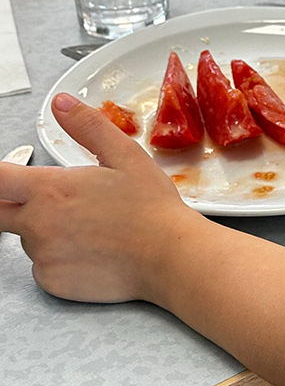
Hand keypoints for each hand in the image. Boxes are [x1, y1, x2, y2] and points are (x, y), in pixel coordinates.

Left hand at [0, 95, 207, 302]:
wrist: (169, 258)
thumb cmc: (151, 209)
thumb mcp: (125, 155)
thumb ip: (87, 126)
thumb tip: (62, 104)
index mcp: (51, 189)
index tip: (6, 176)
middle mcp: (38, 224)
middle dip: (10, 204)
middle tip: (48, 203)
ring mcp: (43, 256)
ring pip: (26, 240)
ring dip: (43, 232)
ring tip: (86, 229)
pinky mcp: (52, 282)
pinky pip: (42, 268)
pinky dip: (58, 260)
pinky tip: (89, 252)